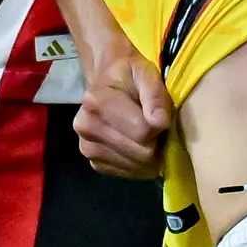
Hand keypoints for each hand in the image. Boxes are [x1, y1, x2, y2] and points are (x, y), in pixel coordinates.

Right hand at [74, 35, 173, 180]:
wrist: (107, 80)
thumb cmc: (130, 75)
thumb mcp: (146, 73)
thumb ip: (155, 94)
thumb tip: (160, 122)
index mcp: (96, 103)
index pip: (143, 132)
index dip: (160, 126)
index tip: (159, 114)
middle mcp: (86, 129)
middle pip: (142, 153)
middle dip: (157, 142)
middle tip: (154, 125)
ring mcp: (88, 150)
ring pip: (138, 167)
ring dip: (150, 154)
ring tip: (145, 133)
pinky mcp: (96, 164)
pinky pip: (130, 173)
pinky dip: (140, 163)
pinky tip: (137, 144)